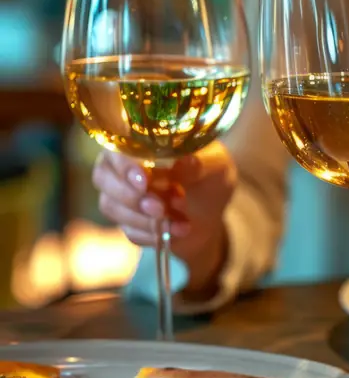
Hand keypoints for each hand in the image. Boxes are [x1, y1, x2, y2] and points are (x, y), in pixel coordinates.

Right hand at [92, 142, 236, 296]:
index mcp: (139, 142)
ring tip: (181, 221)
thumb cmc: (211, 177)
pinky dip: (154, 235)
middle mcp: (121, 166)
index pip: (116, 148)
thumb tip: (180, 162)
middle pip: (103, 178)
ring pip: (112, 207)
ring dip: (145, 219)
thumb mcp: (216, 166)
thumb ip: (199, 163)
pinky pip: (130, 231)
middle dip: (132, 197)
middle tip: (160, 208)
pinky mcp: (127, 223)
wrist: (212, 212)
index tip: (144, 181)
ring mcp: (120, 196)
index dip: (125, 166)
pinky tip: (179, 231)